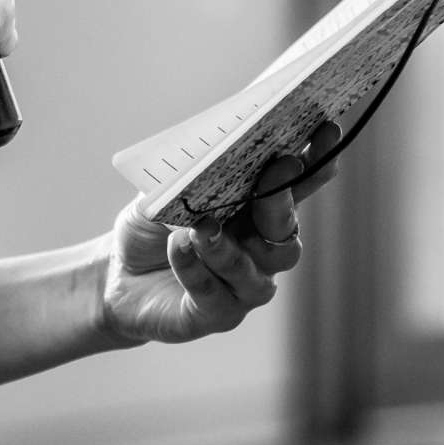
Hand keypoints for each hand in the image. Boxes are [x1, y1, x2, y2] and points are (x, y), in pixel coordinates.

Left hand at [96, 121, 341, 346]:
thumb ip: (193, 171)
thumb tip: (214, 141)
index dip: (316, 162)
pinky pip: (212, 294)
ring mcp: (242, 286)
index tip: (327, 129)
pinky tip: (177, 248)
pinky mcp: (215, 314)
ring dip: (228, 248)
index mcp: (257, 210)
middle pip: (286, 235)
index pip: (296, 186)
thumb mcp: (167, 188)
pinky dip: (194, 268)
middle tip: (273, 173)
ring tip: (202, 227)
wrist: (116, 276)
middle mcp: (260, 250)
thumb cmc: (153, 225)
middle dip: (281, 204)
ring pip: (253, 273)